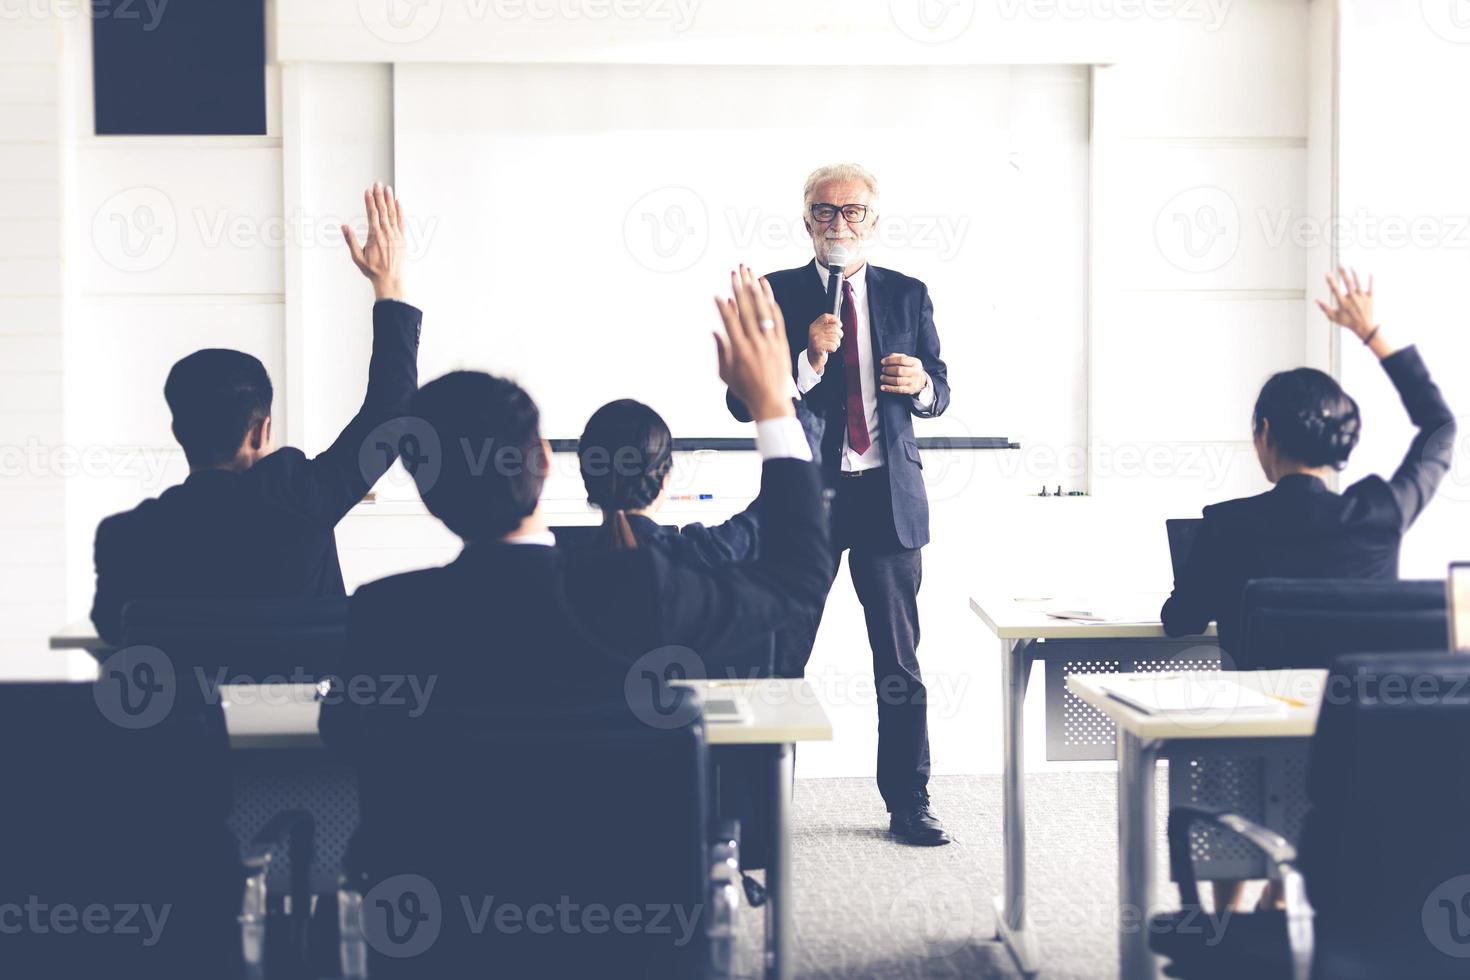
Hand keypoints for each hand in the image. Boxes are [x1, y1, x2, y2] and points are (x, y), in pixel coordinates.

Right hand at [342, 182, 405, 301]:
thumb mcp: (357, 257)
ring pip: (392, 214)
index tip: (367, 191)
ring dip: (389, 200)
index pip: (372, 214)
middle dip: (379, 196)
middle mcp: (386, 233)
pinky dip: (400, 211)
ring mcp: (395, 235)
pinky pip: (401, 222)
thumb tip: (344, 226)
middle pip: (382, 210)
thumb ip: (350, 240)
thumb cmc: (372, 270)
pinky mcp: (402, 239)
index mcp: (374, 236)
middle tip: (377, 184)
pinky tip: (398, 202)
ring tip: (387, 188)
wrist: (390, 279)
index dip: (370, 201)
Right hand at [714, 265, 794, 421]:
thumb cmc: (746, 390)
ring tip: (751, 274)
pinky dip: (772, 304)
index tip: (718, 294)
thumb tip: (715, 331)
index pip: (730, 322)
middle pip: (746, 310)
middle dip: (739, 289)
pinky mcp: (782, 342)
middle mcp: (755, 344)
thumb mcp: (726, 374)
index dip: (723, 307)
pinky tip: (766, 291)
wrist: (771, 401)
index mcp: (739, 351)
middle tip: (735, 273)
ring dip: (756, 290)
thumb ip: (721, 351)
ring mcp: (770, 342)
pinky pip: (777, 319)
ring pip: (763, 311)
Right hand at [806, 314, 841, 370]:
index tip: (840, 324)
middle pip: (834, 328)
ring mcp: (816, 339)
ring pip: (835, 338)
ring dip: (836, 343)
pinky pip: (834, 346)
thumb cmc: (819, 346)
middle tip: (836, 339)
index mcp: (814, 326)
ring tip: (830, 345)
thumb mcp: (821, 333)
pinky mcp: (819, 347)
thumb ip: (827, 327)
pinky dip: (834, 349)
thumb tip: (839, 323)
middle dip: (839, 334)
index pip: (826, 316)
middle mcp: (814, 331)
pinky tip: (828, 350)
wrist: (812, 359)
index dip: (835, 319)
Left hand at [879, 354, 927, 394]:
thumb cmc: (910, 368)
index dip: (890, 360)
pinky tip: (882, 387)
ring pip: (898, 381)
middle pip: (899, 370)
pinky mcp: (910, 389)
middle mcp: (916, 372)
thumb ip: (897, 357)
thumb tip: (886, 359)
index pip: (901, 360)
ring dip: (887, 379)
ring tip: (882, 377)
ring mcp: (914, 381)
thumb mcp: (908, 360)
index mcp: (915, 362)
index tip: (882, 362)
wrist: (921, 380)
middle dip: (888, 370)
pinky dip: (889, 388)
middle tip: (883, 369)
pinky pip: (898, 389)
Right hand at [1318, 265, 1393, 358]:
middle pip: (1347, 283)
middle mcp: (1352, 298)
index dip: (1330, 280)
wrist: (1364, 327)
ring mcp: (1362, 297)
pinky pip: (1370, 287)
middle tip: (1340, 265)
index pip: (1335, 289)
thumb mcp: (1334, 318)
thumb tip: (1317, 301)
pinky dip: (1371, 280)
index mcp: (1343, 302)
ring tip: (1351, 267)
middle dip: (1343, 273)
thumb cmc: (1348, 323)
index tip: (1327, 273)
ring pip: (1358, 283)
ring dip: (1354, 274)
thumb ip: (1325, 308)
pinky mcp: (1370, 298)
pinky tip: (1370, 273)